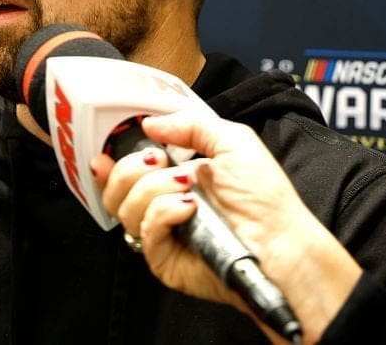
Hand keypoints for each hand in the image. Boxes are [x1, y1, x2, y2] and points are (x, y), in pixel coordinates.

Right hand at [92, 114, 360, 342]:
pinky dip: (162, 213)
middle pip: (116, 190)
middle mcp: (164, 207)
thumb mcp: (232, 141)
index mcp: (175, 179)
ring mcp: (162, 235)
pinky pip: (144, 233)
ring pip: (125, 209)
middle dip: (131, 168)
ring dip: (152, 189)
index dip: (110, 165)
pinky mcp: (164, 260)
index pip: (127, 174)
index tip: (104, 155)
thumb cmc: (264, 196)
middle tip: (158, 160)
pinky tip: (188, 208)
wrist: (281, 241)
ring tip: (187, 186)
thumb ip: (190, 125)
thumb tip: (149, 123)